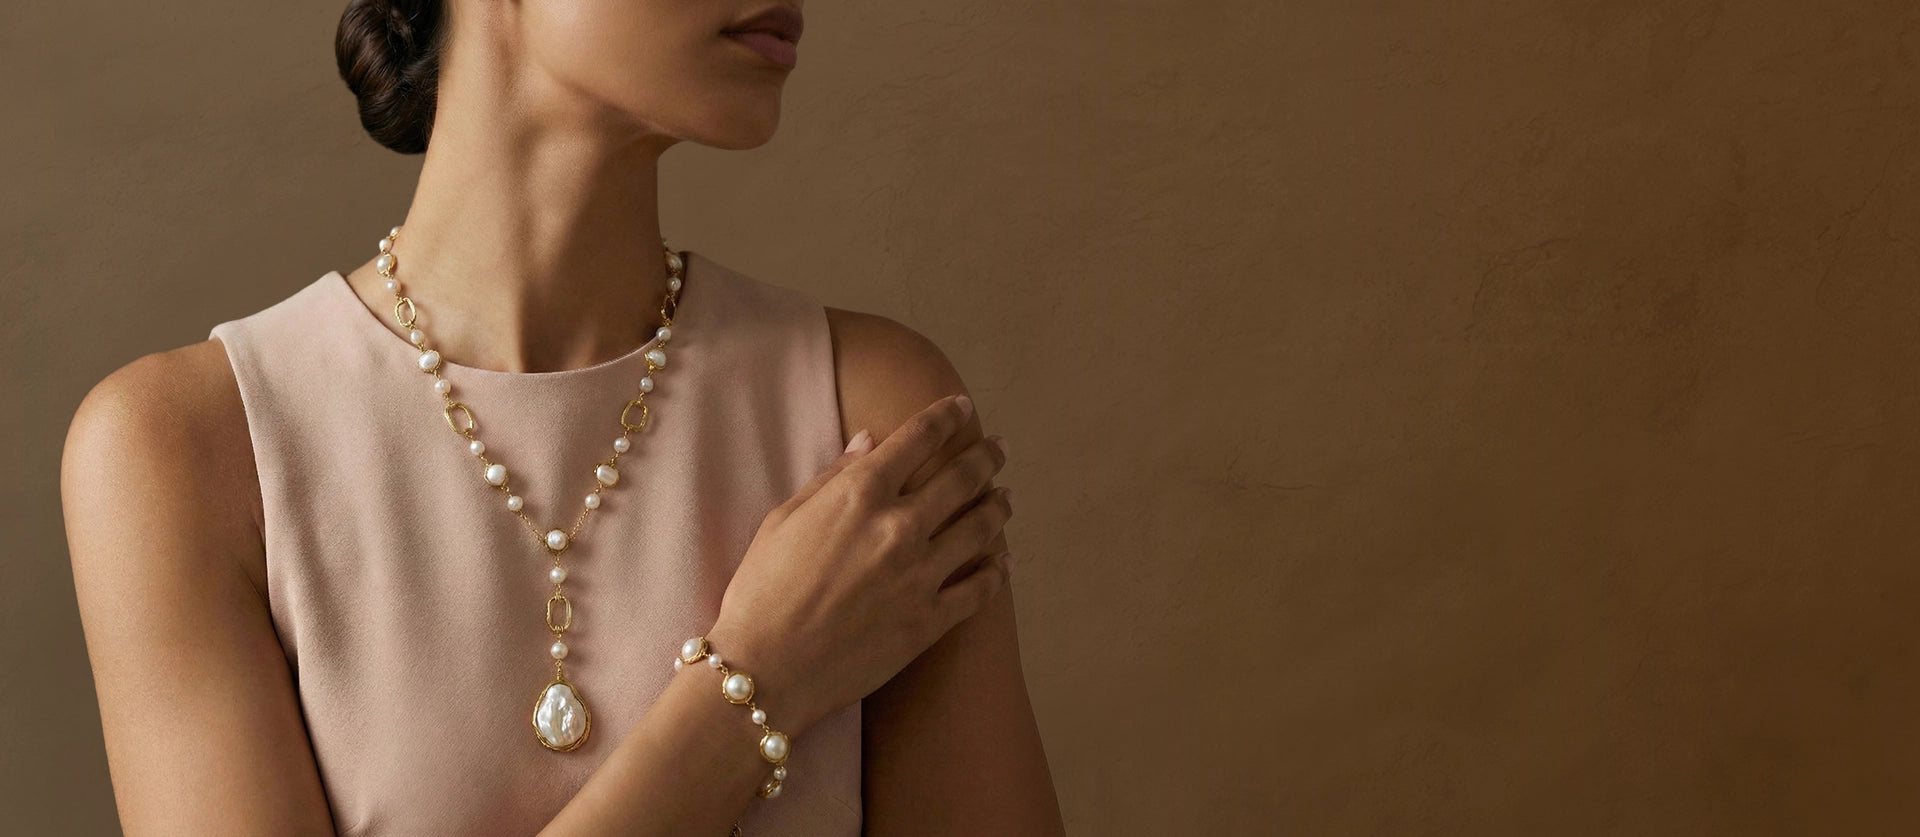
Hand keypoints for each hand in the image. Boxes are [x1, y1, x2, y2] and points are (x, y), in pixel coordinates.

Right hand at [704, 393, 1013, 735]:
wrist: (765, 670)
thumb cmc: (761, 592)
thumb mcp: (784, 520)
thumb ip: (833, 477)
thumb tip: (871, 440)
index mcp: (859, 494)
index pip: (919, 438)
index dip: (947, 416)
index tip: (962, 407)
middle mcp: (898, 527)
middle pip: (962, 478)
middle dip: (986, 456)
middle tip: (998, 447)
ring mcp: (920, 576)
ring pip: (981, 528)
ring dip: (998, 506)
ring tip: (1006, 497)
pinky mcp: (930, 621)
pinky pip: (980, 589)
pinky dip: (997, 571)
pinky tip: (1003, 561)